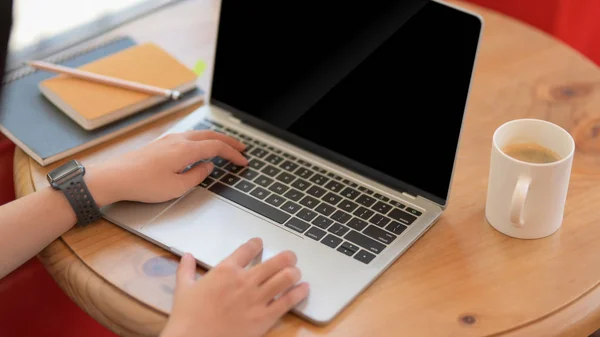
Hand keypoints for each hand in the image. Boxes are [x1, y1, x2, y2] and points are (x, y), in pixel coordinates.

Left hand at [85, 130, 247, 205]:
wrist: (114, 177)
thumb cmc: (143, 184)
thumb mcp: (176, 188)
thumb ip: (197, 176)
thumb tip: (208, 167)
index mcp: (186, 150)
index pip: (217, 148)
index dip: (233, 154)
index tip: (244, 161)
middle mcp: (179, 140)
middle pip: (211, 135)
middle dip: (229, 141)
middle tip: (242, 147)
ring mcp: (169, 140)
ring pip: (199, 134)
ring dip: (216, 139)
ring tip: (225, 145)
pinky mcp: (161, 143)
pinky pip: (189, 137)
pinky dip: (202, 140)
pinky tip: (201, 146)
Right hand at [161, 238, 309, 336]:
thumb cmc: (187, 317)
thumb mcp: (184, 289)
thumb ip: (186, 270)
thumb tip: (186, 256)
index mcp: (226, 270)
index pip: (247, 249)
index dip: (256, 244)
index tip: (260, 243)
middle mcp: (245, 281)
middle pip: (275, 261)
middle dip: (287, 257)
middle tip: (290, 257)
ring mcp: (257, 299)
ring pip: (285, 278)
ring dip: (294, 272)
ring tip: (296, 272)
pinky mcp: (264, 317)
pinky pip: (287, 301)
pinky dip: (299, 293)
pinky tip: (304, 288)